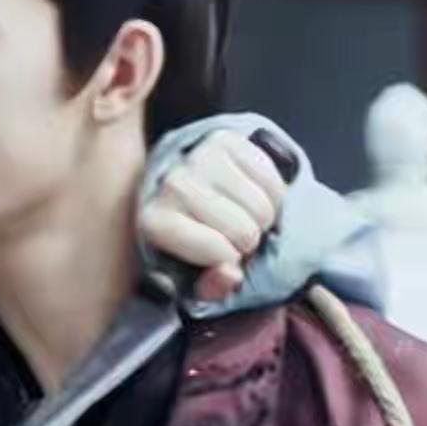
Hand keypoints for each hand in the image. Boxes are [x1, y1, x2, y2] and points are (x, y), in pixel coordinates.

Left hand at [139, 130, 288, 300]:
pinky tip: (251, 194)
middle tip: (234, 235)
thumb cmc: (183, 235)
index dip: (230, 261)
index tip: (219, 254)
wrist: (177, 184)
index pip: (220, 253)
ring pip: (264, 207)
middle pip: (245, 231)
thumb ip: (209, 286)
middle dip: (248, 241)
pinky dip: (272, 194)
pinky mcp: (224, 139)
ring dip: (262, 218)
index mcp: (154, 221)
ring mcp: (198, 157)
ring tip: (242, 215)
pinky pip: (272, 180)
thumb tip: (231, 274)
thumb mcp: (189, 274)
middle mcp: (172, 184)